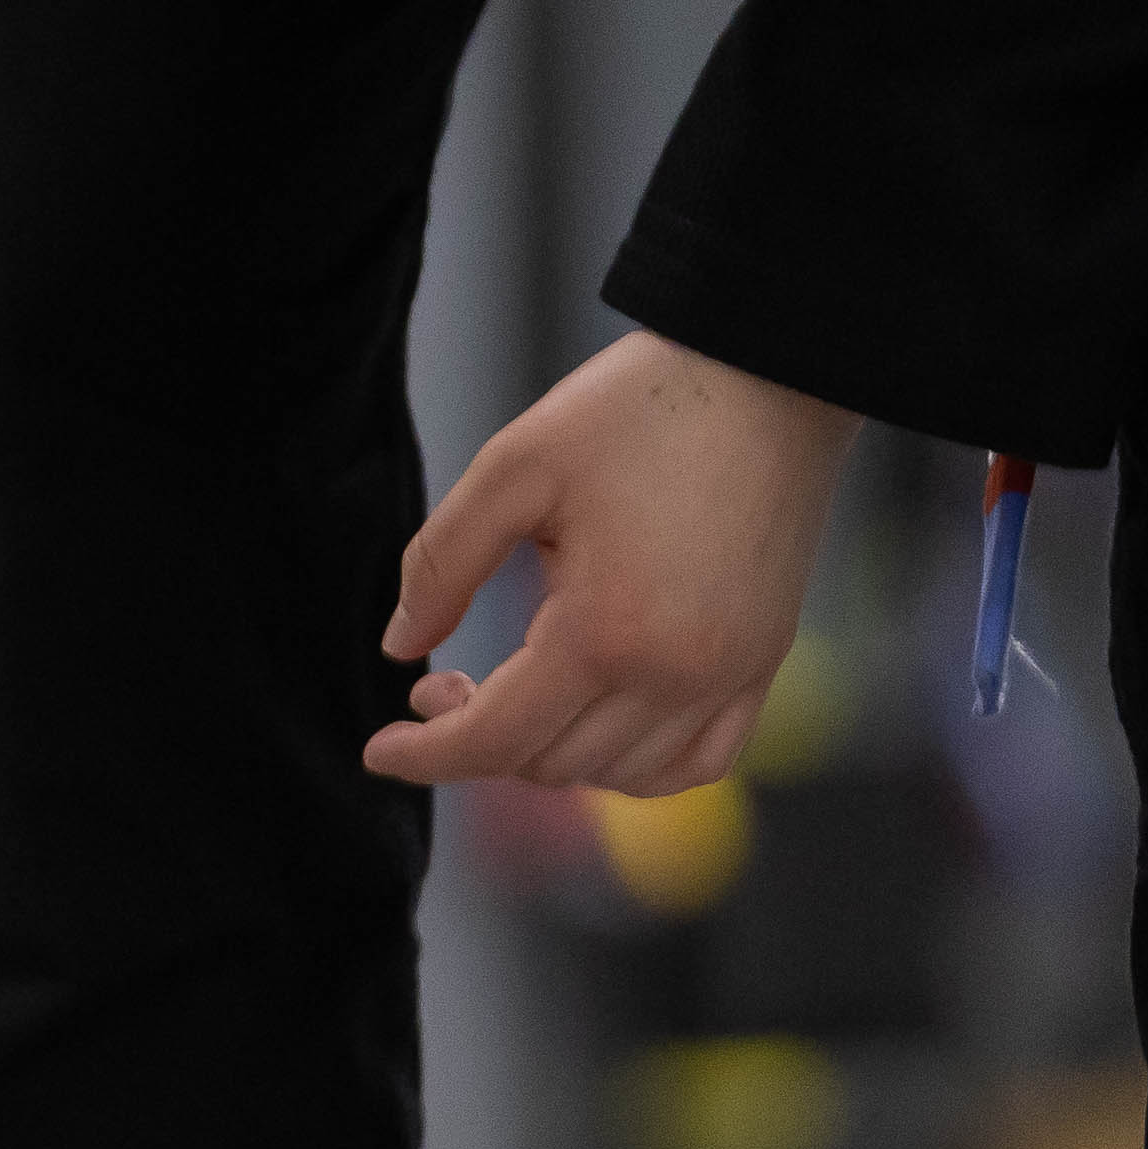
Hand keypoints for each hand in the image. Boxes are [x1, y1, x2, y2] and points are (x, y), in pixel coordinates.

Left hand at [367, 328, 857, 796]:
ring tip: (516, 684)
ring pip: (620, 773)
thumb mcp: (514, 466)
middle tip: (441, 682)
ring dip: (551, 751)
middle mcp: (677, 675)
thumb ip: (442, 563)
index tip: (379, 749)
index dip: (428, 755)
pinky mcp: (764, 662)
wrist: (768, 375)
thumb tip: (400, 649)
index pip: (498, 738)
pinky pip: (698, 760)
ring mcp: (730, 676)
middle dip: (479, 739)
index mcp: (606, 631)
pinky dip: (637, 762)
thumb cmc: (637, 409)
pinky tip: (596, 718)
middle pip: (553, 762)